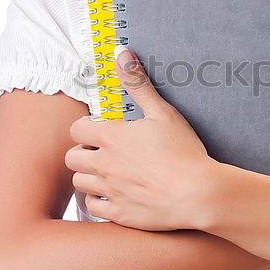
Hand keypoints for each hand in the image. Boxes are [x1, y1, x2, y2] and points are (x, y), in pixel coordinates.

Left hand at [64, 47, 218, 230]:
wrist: (197, 194)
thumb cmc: (183, 152)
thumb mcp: (163, 113)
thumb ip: (138, 85)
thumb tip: (122, 54)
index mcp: (112, 137)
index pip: (77, 128)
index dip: (85, 127)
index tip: (99, 129)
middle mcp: (104, 164)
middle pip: (72, 157)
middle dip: (83, 152)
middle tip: (101, 152)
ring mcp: (109, 191)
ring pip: (79, 183)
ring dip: (89, 176)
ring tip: (107, 173)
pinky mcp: (118, 214)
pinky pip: (93, 207)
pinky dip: (98, 200)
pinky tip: (113, 194)